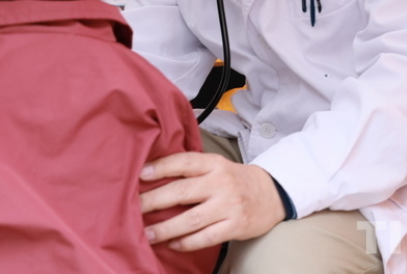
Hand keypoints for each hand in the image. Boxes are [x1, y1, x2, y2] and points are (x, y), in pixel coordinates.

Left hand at [139, 152, 284, 250]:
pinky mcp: (235, 226)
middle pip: (182, 191)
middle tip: (134, 207)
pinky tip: (172, 244)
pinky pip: (206, 238)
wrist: (271, 194)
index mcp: (214, 164)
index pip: (184, 162)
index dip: (161, 167)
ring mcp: (229, 206)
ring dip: (166, 228)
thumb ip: (192, 169)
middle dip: (154, 200)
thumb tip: (154, 175)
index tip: (141, 174)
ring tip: (147, 233)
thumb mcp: (217, 165)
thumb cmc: (235, 179)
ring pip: (191, 219)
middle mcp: (221, 183)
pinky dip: (187, 242)